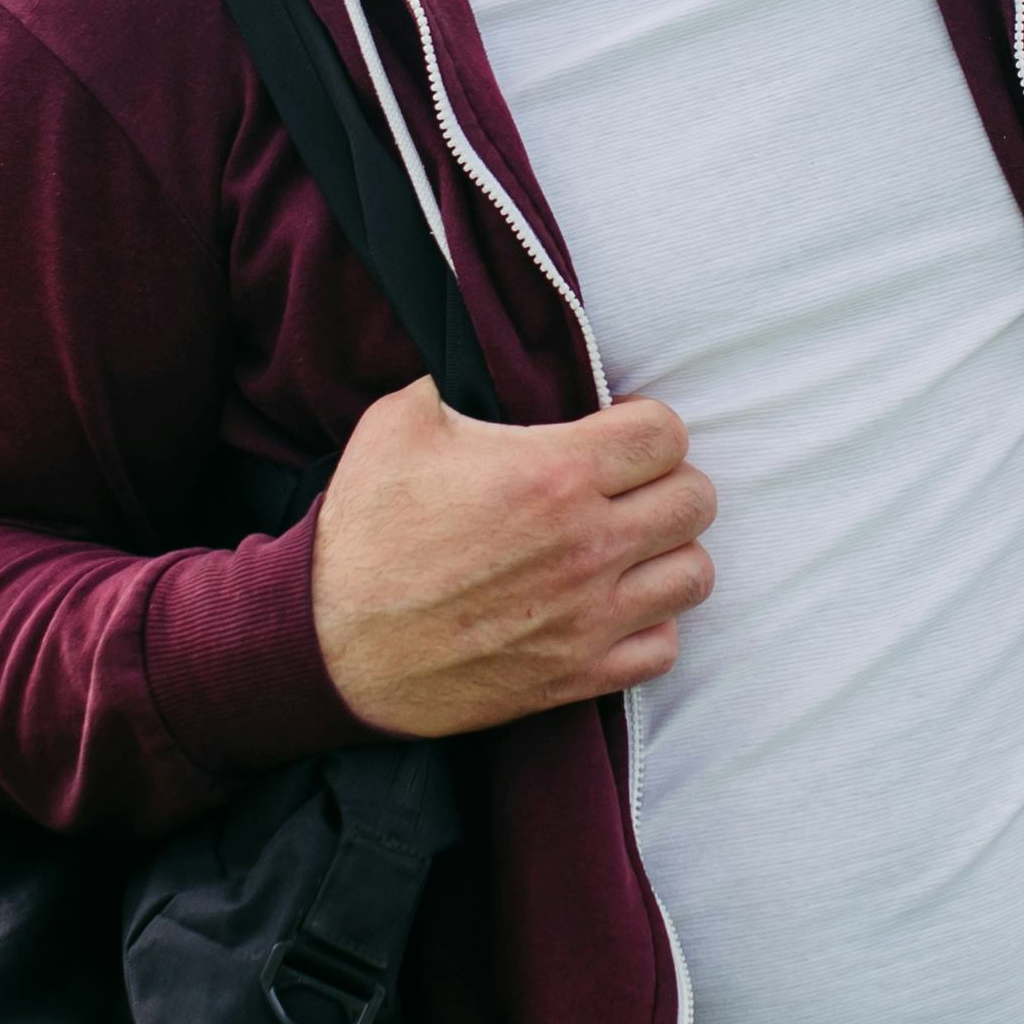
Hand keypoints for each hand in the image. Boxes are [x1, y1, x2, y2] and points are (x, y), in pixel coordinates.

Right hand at [306, 383, 714, 738]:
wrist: (327, 644)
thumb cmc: (363, 531)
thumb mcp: (399, 421)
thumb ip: (460, 376)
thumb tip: (484, 349)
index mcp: (554, 473)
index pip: (667, 434)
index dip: (646, 426)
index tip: (616, 435)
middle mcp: (587, 544)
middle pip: (696, 500)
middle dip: (667, 483)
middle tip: (627, 488)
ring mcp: (588, 616)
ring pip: (694, 574)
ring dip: (668, 554)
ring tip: (630, 547)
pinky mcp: (577, 675)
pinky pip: (664, 647)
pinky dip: (650, 625)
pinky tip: (615, 606)